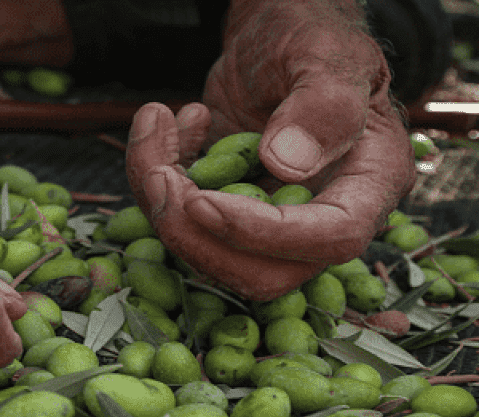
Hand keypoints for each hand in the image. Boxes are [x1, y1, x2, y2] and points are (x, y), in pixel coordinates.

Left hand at [125, 1, 415, 300]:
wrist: (276, 35)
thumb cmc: (312, 37)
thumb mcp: (324, 53)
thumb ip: (321, 105)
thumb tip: (286, 166)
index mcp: (370, 181)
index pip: (330, 237)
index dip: (264, 233)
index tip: (202, 201)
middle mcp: (321, 215)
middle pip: (263, 273)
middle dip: (196, 237)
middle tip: (158, 175)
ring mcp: (270, 220)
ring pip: (211, 255)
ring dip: (163, 204)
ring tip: (156, 125)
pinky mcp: (225, 210)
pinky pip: (183, 223)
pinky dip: (154, 177)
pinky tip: (169, 122)